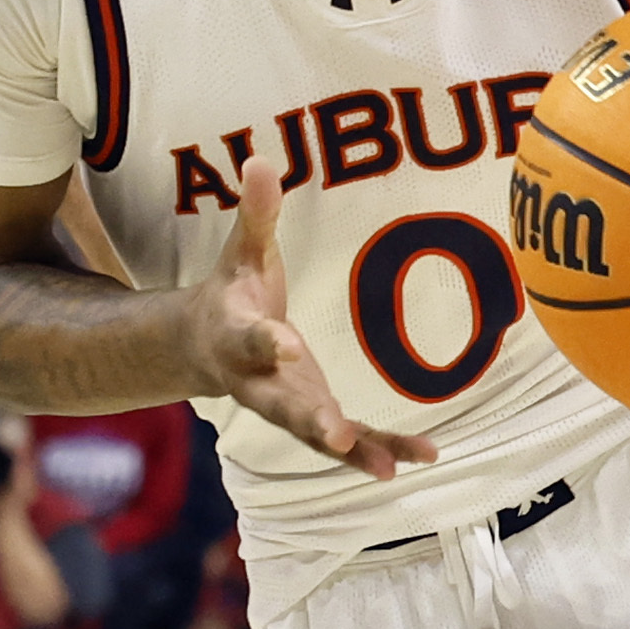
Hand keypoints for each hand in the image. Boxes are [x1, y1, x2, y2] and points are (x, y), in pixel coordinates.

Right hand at [176, 153, 437, 481]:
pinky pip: (350, 440)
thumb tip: (259, 159)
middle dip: (310, 419)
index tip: (284, 344)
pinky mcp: (314, 417)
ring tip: (392, 469)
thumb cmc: (232, 293)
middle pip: (282, 404)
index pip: (250, 337)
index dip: (265, 342)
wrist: (203, 348)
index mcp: (234, 334)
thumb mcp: (240, 252)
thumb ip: (255, 213)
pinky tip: (426, 455)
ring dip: (355, 451)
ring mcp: (288, 405)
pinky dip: (384, 448)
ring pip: (318, 434)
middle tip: (334, 436)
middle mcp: (258, 380)